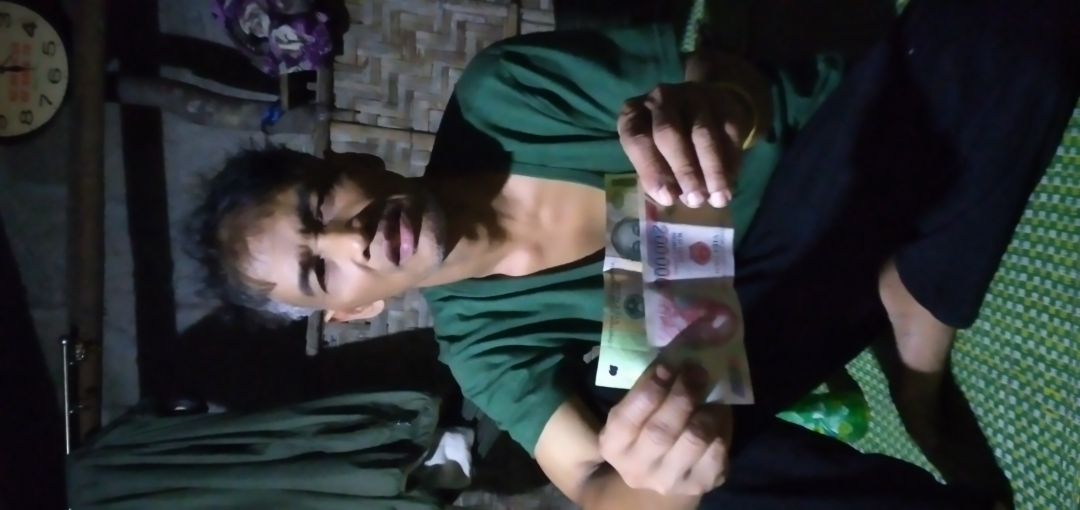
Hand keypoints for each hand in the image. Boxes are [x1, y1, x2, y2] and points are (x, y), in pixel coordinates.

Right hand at [599, 362, 733, 495]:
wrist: (664, 472)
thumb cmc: (647, 428)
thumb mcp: (637, 411)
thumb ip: (651, 387)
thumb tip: (678, 351)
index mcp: (612, 445)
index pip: (628, 416)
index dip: (651, 387)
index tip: (669, 364)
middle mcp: (636, 469)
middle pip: (662, 430)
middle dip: (682, 395)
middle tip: (697, 370)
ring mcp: (668, 481)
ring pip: (693, 440)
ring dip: (705, 410)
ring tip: (709, 392)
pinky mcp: (700, 485)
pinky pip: (717, 452)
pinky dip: (721, 427)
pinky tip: (716, 414)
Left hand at [617, 83, 755, 208]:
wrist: (702, 108)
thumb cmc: (667, 141)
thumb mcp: (651, 154)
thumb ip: (656, 173)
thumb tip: (670, 197)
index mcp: (634, 113)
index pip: (637, 139)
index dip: (651, 170)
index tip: (668, 198)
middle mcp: (661, 98)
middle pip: (669, 133)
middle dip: (684, 170)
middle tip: (696, 200)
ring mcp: (693, 96)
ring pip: (703, 134)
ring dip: (712, 169)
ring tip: (717, 198)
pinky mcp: (722, 101)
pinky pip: (728, 133)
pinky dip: (730, 161)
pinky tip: (730, 182)